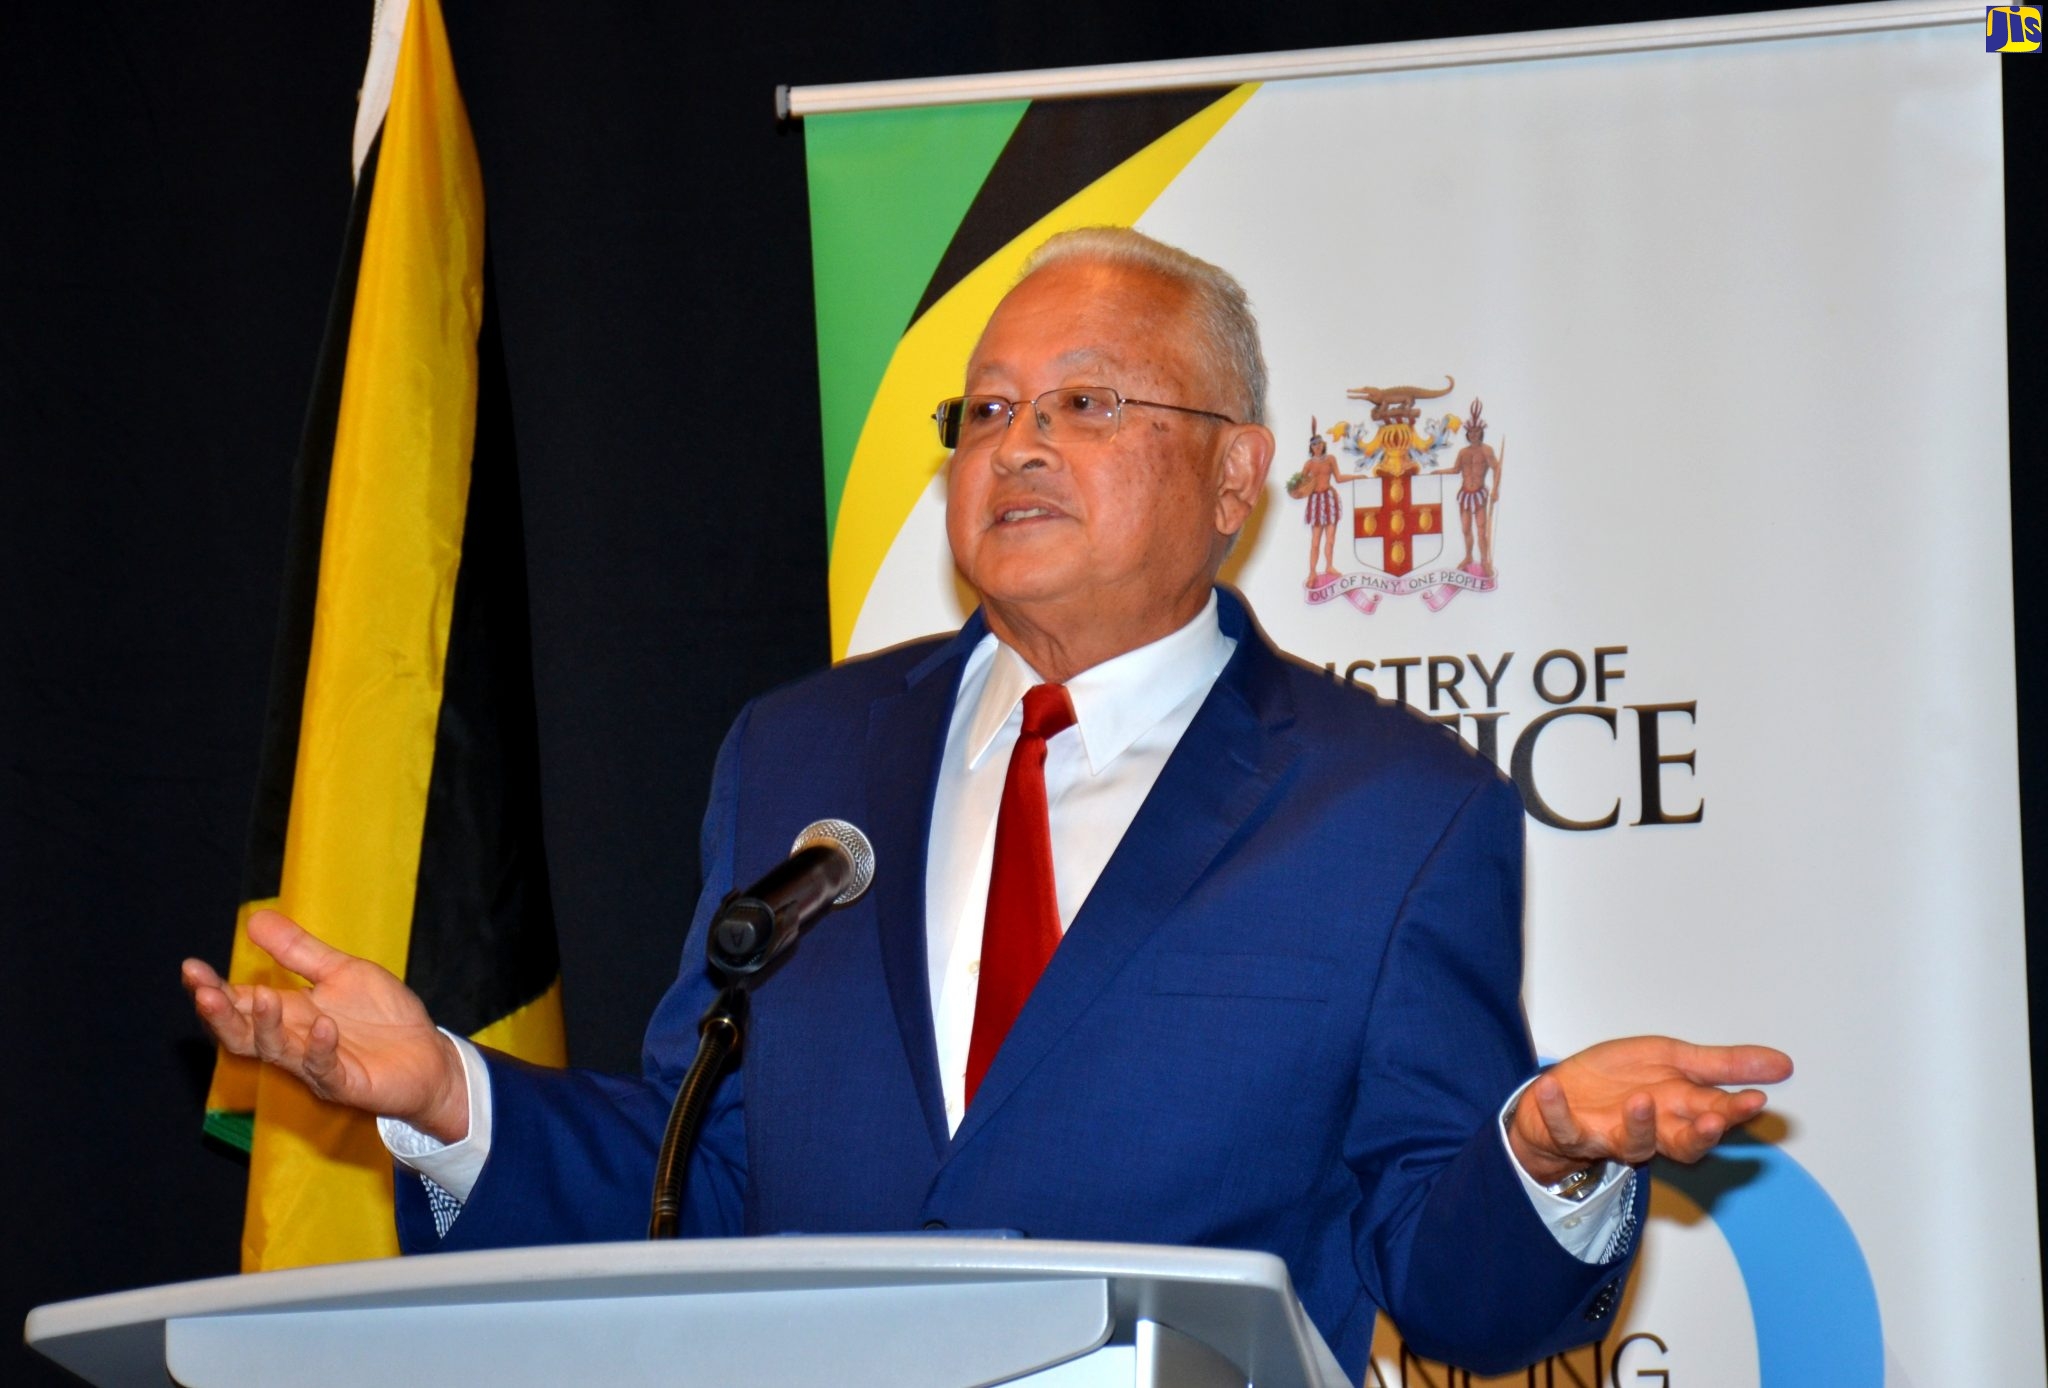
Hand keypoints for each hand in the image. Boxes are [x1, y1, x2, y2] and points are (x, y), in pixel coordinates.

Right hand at [182, 909, 469, 1140]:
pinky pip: (326, 1070)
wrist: (430, 1056)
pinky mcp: (347, 1084)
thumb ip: (299, 952)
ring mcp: (317, 1067)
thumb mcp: (341, 972)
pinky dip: (320, 1049)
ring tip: (263, 998)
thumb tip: (254, 920)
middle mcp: (294, 1043)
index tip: (191, 968)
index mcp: (289, 1015)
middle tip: (204, 992)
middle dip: (222, 1015)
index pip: (239, 1004)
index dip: (212, 990)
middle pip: (244, 1035)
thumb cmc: (383, 1018)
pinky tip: (323, 1026)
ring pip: (279, 1053)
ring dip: (267, 1027)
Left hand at [1507, 1036, 1791, 1184]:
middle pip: (1682, 1142)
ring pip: (1632, 1143)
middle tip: (1716, 1118)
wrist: (1565, 1093)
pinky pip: (1564, 1127)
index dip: (1734, 1112)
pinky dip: (1556, 1110)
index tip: (1754, 1101)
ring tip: (1642, 1101)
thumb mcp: (1675, 1060)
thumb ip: (1725, 1066)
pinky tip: (1550, 1086)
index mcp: (1677, 1110)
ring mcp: (1610, 1135)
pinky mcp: (1571, 1132)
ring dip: (1638, 1125)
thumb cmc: (1621, 1080)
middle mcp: (1650, 1130)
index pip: (1714, 1115)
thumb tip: (1783, 1064)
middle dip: (1700, 1133)